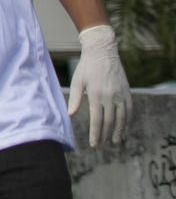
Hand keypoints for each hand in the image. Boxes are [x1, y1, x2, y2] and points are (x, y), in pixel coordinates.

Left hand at [67, 24, 130, 146]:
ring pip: (122, 117)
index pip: (97, 120)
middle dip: (105, 136)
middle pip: (109, 121)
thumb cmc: (86, 67)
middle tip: (101, 146)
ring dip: (118, 131)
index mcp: (96, 95)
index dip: (96, 134)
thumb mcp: (77, 81)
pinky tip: (124, 127)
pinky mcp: (127, 91)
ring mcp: (121, 93)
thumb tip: (70, 115)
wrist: (102, 52)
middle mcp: (110, 96)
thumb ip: (75, 99)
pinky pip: (129, 109)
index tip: (94, 144)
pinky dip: (127, 120)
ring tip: (115, 142)